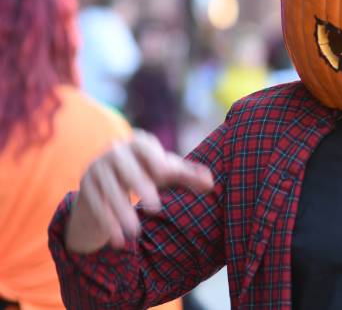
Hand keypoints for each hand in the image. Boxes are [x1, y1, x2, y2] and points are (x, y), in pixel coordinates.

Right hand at [65, 130, 213, 253]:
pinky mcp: (86, 186)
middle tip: (157, 208)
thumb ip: (187, 175)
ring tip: (136, 233)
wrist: (105, 181)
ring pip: (110, 192)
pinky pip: (96, 206)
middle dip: (141, 186)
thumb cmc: (146, 172)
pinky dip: (108, 224)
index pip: (145, 147)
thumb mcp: (165, 171)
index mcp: (137, 143)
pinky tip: (118, 242)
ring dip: (122, 214)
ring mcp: (97, 168)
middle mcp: (115, 151)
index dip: (154, 158)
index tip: (164, 173)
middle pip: (127, 169)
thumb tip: (211, 183)